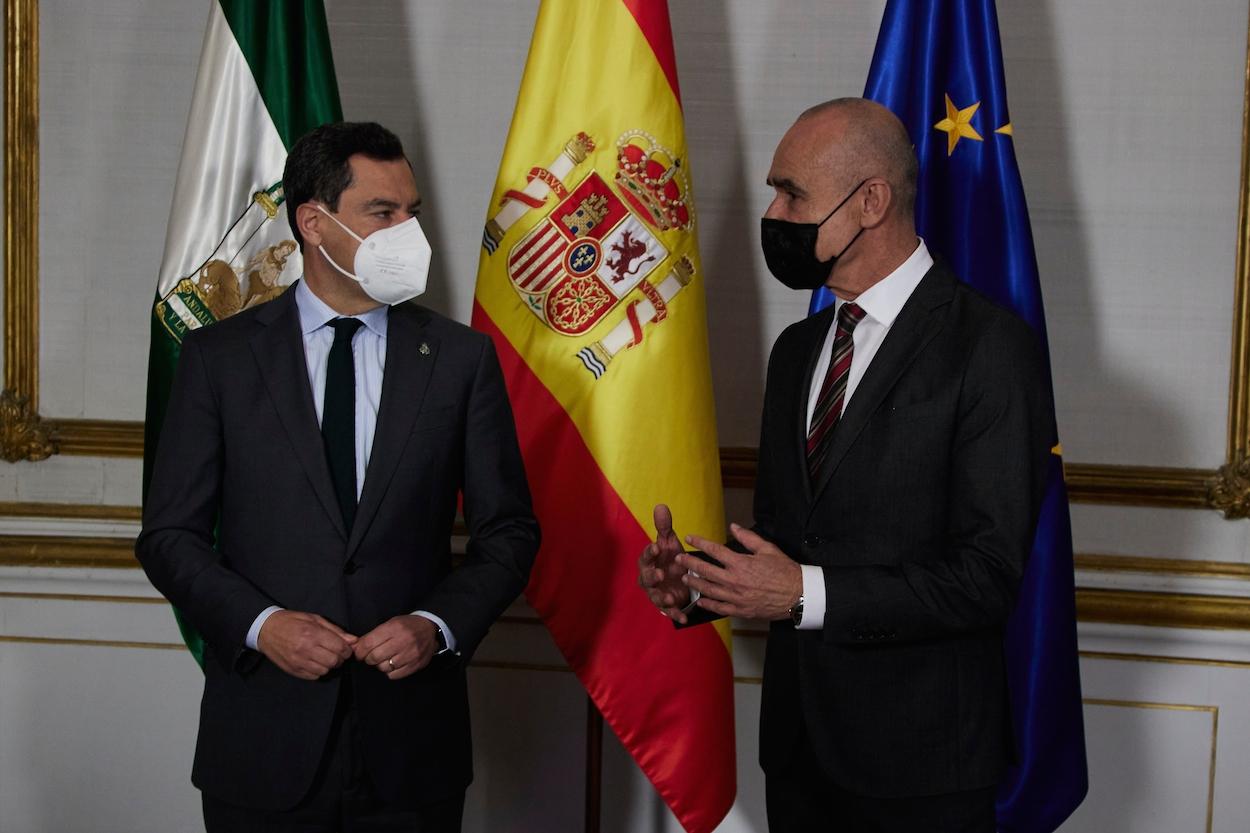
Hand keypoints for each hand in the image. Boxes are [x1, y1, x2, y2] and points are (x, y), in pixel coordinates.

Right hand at [256, 610, 356, 679]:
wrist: (266, 629)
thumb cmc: (292, 621)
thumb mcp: (315, 619)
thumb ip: (335, 630)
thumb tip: (353, 640)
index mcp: (312, 633)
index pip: (339, 647)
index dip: (347, 649)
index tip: (345, 648)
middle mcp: (305, 649)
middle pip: (334, 661)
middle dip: (339, 658)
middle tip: (336, 652)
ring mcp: (298, 661)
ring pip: (325, 670)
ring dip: (328, 665)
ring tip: (324, 656)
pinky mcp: (293, 670)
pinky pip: (313, 676)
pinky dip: (318, 671)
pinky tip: (314, 662)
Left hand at [354, 615, 438, 680]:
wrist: (430, 628)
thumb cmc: (406, 625)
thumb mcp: (389, 624)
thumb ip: (372, 636)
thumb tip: (354, 647)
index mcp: (394, 628)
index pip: (368, 644)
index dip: (359, 651)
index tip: (359, 653)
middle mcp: (403, 641)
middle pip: (374, 657)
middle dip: (368, 659)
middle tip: (371, 657)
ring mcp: (411, 654)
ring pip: (384, 667)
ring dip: (380, 665)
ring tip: (384, 658)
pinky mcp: (416, 665)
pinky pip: (394, 675)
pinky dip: (390, 671)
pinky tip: (393, 664)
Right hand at [638, 504, 693, 623]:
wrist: (678, 576)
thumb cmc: (670, 557)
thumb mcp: (670, 542)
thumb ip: (664, 527)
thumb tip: (661, 506)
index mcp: (650, 561)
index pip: (646, 555)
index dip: (650, 552)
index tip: (657, 546)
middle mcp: (650, 577)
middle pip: (646, 578)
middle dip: (652, 576)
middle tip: (660, 574)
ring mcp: (657, 592)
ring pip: (655, 596)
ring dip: (662, 598)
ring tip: (670, 598)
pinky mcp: (667, 603)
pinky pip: (669, 611)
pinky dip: (675, 613)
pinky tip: (683, 616)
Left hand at [679, 523, 802, 620]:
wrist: (799, 595)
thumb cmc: (785, 571)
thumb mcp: (768, 549)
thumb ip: (748, 538)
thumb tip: (733, 526)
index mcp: (741, 563)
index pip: (715, 550)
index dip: (700, 543)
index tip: (690, 538)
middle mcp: (735, 581)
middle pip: (706, 571)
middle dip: (690, 564)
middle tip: (679, 559)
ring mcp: (737, 597)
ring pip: (709, 590)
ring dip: (695, 584)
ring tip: (685, 579)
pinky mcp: (741, 610)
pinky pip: (720, 608)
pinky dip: (708, 604)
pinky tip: (701, 601)